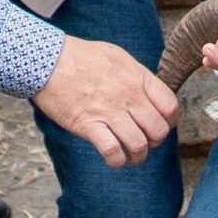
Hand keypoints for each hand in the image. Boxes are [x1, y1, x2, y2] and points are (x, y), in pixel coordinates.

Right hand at [33, 36, 178, 167]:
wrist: (46, 60)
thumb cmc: (81, 57)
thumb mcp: (118, 57)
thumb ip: (138, 77)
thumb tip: (152, 96)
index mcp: (138, 78)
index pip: (170, 107)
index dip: (170, 122)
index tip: (161, 125)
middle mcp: (128, 95)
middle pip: (158, 131)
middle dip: (155, 142)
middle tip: (145, 142)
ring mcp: (109, 111)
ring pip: (139, 145)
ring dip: (138, 156)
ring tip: (131, 156)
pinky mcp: (89, 125)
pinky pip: (112, 152)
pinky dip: (117, 161)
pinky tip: (114, 159)